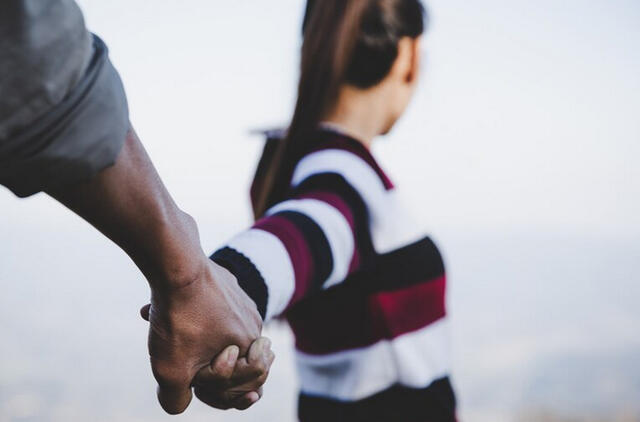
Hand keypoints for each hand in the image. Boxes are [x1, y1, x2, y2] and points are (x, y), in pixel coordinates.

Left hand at [141, 259, 263, 413]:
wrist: (177, 264)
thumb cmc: (178, 318)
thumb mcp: (170, 371)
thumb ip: (176, 399)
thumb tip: (179, 402)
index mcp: (249, 346)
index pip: (251, 385)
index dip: (221, 391)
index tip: (198, 382)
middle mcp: (254, 324)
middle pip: (237, 360)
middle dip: (210, 368)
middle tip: (187, 361)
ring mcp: (244, 303)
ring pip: (223, 334)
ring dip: (199, 342)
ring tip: (171, 335)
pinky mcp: (229, 286)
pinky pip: (216, 312)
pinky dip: (196, 319)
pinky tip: (167, 313)